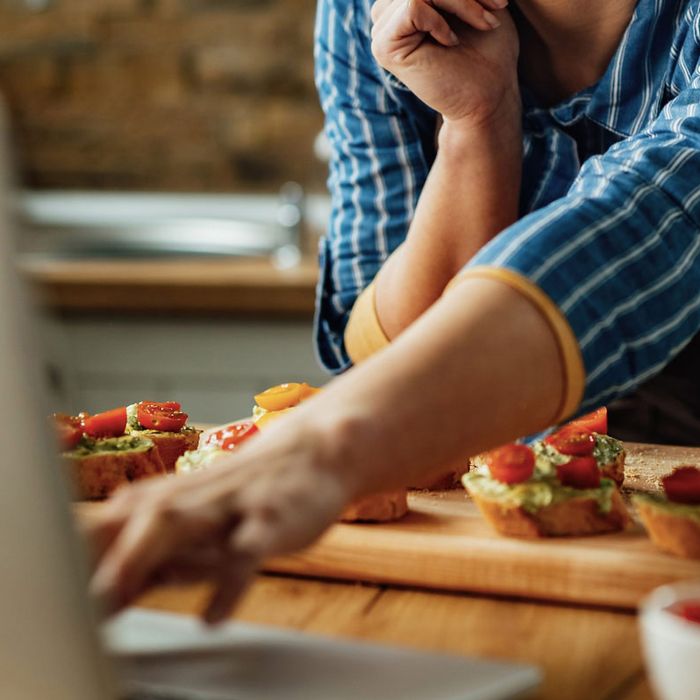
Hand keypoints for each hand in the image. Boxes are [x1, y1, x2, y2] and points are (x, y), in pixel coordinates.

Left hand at [84, 423, 353, 623]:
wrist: (312, 453)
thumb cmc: (248, 493)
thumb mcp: (197, 520)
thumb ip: (151, 552)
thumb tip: (105, 590)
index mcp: (168, 499)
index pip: (106, 524)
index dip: (72, 557)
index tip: (51, 596)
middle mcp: (192, 498)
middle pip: (131, 522)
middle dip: (92, 557)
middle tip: (64, 601)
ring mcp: (231, 505)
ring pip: (179, 523)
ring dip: (141, 556)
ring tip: (111, 598)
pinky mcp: (270, 519)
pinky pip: (246, 551)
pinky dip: (227, 584)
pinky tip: (211, 617)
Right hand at [371, 0, 519, 126]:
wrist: (489, 95)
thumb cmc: (489, 48)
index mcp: (406, 0)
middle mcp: (388, 10)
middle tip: (497, 6)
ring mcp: (382, 28)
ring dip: (461, 0)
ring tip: (484, 23)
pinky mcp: (384, 47)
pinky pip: (413, 4)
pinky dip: (440, 19)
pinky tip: (451, 42)